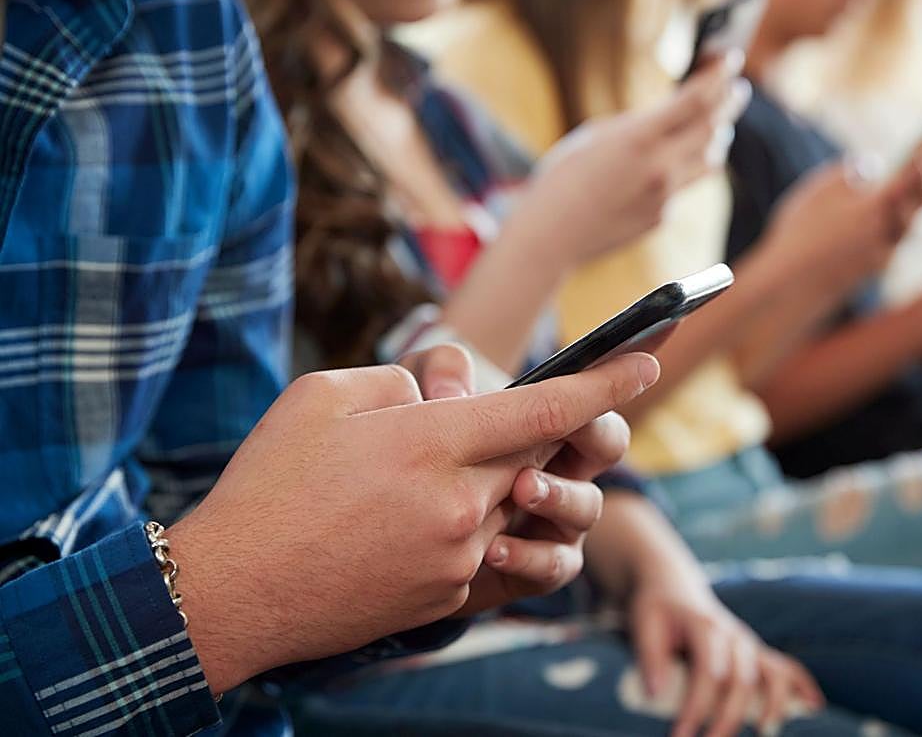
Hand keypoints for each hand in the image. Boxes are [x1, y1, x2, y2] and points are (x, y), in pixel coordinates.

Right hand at [169, 348, 659, 693]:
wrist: (232, 592)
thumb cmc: (270, 483)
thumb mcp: (322, 397)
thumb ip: (397, 382)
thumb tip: (439, 395)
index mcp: (432, 443)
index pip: (546, 408)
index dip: (607, 382)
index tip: (650, 359)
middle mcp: (460, 503)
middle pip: (538, 456)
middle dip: (536, 433)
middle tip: (498, 420)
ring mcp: (459, 558)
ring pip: (514, 504)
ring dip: (494, 483)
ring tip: (421, 482)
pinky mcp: (448, 600)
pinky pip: (488, 553)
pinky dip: (471, 528)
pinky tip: (413, 525)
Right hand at [522, 53, 747, 266]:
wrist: (550, 235)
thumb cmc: (562, 177)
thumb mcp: (597, 136)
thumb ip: (639, 125)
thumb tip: (673, 117)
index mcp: (638, 137)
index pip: (697, 98)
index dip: (719, 75)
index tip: (731, 59)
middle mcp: (660, 166)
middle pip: (713, 126)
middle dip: (728, 102)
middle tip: (737, 88)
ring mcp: (665, 195)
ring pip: (710, 159)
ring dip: (716, 136)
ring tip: (717, 123)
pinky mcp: (662, 217)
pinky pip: (684, 185)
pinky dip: (684, 167)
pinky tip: (673, 162)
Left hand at [631, 574, 823, 736]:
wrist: (673, 586)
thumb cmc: (656, 610)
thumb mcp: (643, 625)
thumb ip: (649, 658)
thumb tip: (656, 695)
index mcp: (705, 627)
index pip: (708, 672)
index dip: (697, 706)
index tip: (680, 735)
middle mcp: (733, 635)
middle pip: (740, 681)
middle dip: (728, 718)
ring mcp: (747, 643)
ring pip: (771, 673)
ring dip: (773, 704)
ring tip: (764, 730)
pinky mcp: (754, 652)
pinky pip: (785, 666)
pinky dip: (802, 684)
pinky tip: (812, 704)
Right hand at [758, 125, 921, 292]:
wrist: (792, 288)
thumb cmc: (799, 235)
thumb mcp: (815, 192)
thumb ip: (846, 173)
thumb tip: (872, 166)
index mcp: (878, 204)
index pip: (917, 167)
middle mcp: (889, 228)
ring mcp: (886, 250)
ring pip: (911, 217)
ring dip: (915, 195)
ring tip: (920, 172)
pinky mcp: (878, 265)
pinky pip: (894, 236)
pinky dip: (896, 219)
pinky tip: (889, 213)